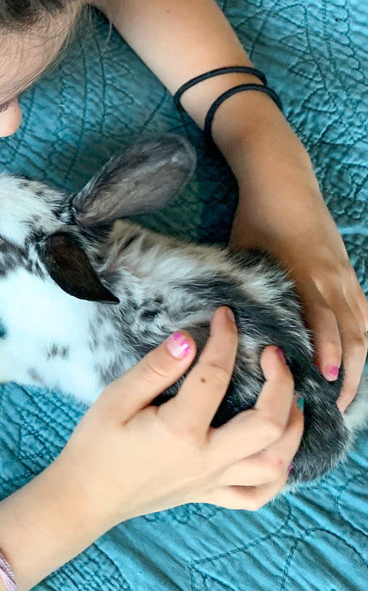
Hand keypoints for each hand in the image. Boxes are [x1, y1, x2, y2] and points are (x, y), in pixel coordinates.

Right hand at [51, 306, 303, 528]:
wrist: (86, 495)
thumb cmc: (96, 444)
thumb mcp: (115, 398)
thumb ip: (155, 369)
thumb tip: (188, 340)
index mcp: (180, 430)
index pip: (214, 376)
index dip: (225, 340)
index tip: (225, 316)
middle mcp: (206, 459)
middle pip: (268, 424)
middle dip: (281, 383)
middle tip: (272, 354)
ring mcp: (213, 481)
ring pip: (276, 463)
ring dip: (293, 428)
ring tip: (292, 398)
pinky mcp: (211, 495)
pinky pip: (259, 494)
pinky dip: (279, 473)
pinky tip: (278, 449)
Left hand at [231, 168, 367, 413]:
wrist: (283, 180)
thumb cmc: (256, 218)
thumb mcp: (245, 255)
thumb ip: (248, 291)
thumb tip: (236, 331)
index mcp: (307, 277)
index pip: (324, 323)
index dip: (326, 353)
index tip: (323, 383)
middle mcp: (334, 281)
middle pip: (353, 337)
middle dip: (348, 375)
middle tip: (337, 410)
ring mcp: (346, 278)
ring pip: (363, 330)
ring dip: (359, 364)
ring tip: (347, 396)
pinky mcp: (350, 274)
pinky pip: (364, 314)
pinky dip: (362, 340)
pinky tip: (355, 362)